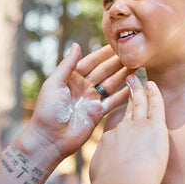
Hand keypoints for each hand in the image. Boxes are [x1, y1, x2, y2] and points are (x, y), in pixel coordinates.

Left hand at [26, 43, 133, 162]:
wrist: (49, 139)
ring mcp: (91, 100)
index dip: (103, 53)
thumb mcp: (54, 84)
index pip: (91, 62)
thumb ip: (67, 65)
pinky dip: (124, 94)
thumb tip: (76, 45)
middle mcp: (83, 87)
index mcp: (72, 78)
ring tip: (137, 65)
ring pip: (111, 84)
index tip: (117, 44)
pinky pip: (114, 101)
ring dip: (123, 75)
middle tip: (133, 53)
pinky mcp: (98, 113)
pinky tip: (134, 86)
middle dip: (117, 62)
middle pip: (104, 71)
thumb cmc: (47, 110)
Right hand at [89, 75, 168, 183]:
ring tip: (135, 78)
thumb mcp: (99, 172)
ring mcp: (138, 125)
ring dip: (137, 88)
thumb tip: (101, 170)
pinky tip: (152, 84)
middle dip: (126, 94)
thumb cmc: (110, 183)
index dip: (118, 117)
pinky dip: (154, 94)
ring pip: (139, 102)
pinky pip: (155, 106)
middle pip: (126, 108)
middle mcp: (122, 129)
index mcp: (109, 139)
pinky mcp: (154, 127)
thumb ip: (102, 166)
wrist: (122, 183)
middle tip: (126, 82)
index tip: (118, 111)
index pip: (116, 126)